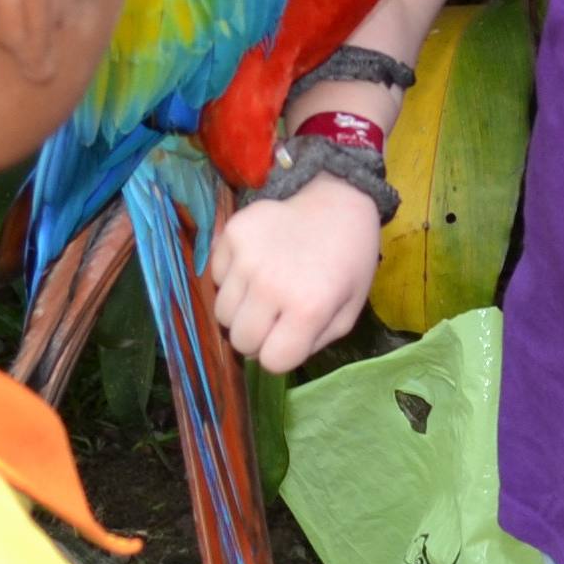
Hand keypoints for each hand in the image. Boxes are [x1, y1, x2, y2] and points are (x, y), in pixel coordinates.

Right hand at [210, 183, 382, 370]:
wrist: (339, 201)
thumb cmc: (349, 261)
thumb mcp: (347, 312)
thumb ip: (311, 343)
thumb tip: (272, 357)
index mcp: (307, 309)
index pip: (270, 362)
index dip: (280, 354)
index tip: (290, 336)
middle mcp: (271, 285)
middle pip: (240, 340)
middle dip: (257, 336)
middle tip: (275, 315)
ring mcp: (247, 257)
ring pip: (222, 313)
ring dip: (242, 309)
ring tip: (266, 288)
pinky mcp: (232, 233)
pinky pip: (215, 277)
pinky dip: (231, 278)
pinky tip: (257, 263)